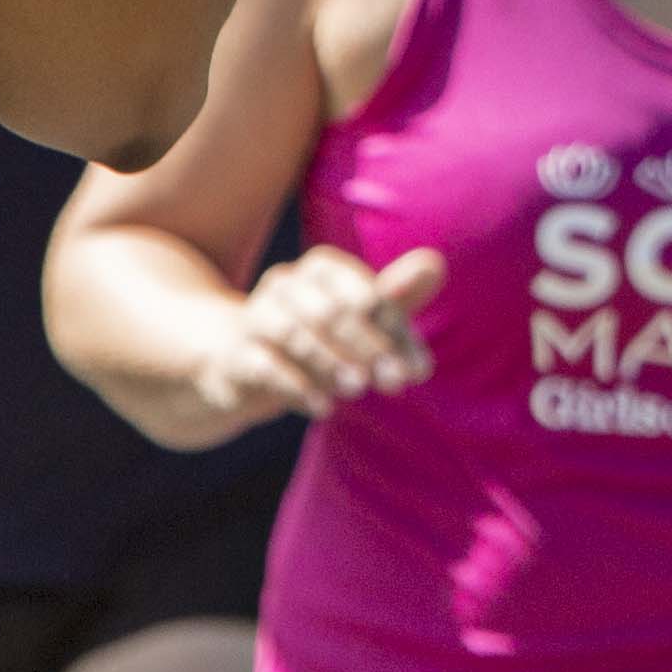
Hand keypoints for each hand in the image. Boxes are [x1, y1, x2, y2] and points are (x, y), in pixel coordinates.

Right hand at [201, 243, 445, 425]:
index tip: (419, 370)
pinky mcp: (236, 353)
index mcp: (321, 268)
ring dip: (331, 361)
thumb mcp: (360, 320)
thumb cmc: (318, 338)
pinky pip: (264, 365)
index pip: (365, 294)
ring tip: (359, 388)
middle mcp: (285, 283)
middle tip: (396, 382)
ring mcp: (256, 316)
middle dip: (368, 347)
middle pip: (332, 310)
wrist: (242, 364)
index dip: (395, 331)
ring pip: (294, 333)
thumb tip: (435, 264)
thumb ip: (397, 298)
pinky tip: (322, 407)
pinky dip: (295, 386)